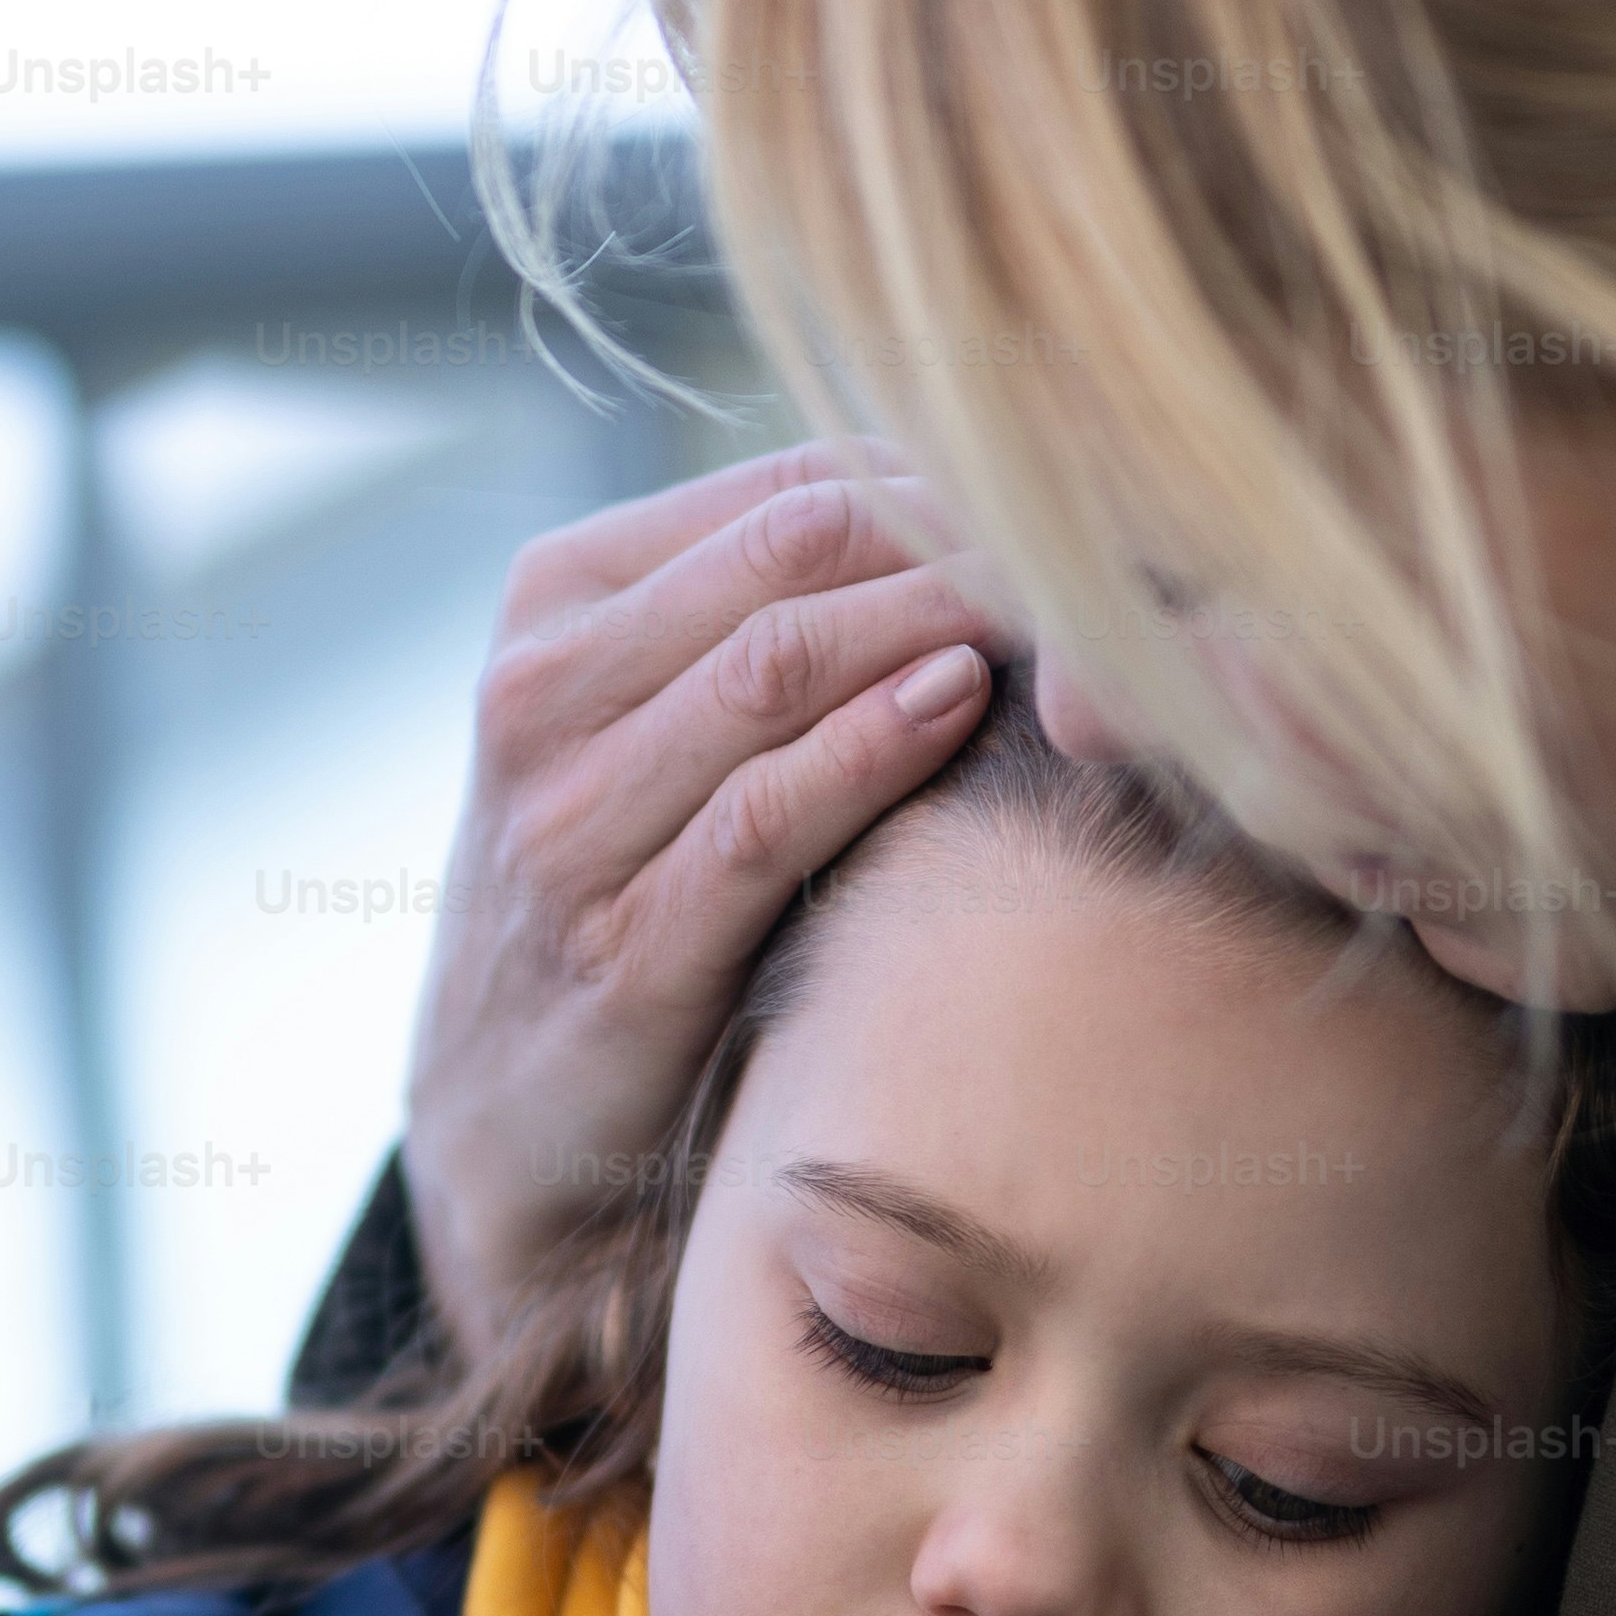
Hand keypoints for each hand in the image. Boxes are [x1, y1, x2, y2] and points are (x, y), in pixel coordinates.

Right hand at [402, 440, 1001, 1341]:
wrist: (514, 1133)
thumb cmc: (624, 898)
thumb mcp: (655, 729)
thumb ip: (765, 622)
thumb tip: (975, 519)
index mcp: (555, 606)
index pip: (784, 489)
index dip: (948, 482)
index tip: (1074, 517)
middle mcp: (539, 694)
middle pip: (792, 556)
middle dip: (963, 543)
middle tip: (1100, 558)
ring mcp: (566, 822)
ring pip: (775, 667)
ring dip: (939, 627)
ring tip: (1058, 621)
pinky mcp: (618, 947)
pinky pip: (763, 816)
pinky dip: (872, 750)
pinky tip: (963, 709)